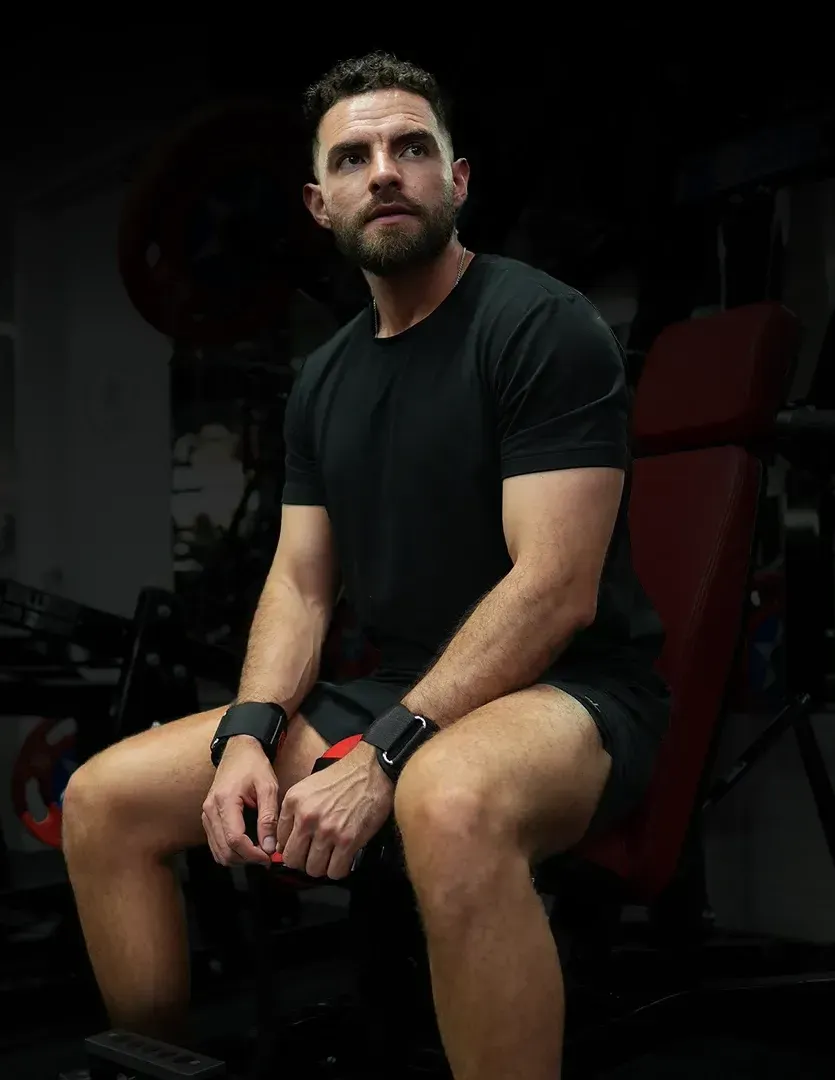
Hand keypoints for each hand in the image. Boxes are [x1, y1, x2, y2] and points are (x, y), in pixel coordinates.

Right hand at [202, 736, 277, 865]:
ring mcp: (206, 815)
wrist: (239, 751)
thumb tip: (269, 846)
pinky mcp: (208, 818)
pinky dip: (231, 851)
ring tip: (259, 852)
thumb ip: (268, 818)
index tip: (268, 857)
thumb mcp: (268, 788)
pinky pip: (216, 844)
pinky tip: (248, 846)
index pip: (235, 839)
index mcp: (225, 801)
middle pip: (224, 850)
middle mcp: (210, 810)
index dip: (252, 854)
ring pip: (218, 852)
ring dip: (239, 858)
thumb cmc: (254, 766)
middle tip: (266, 857)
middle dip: (246, 859)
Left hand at [278, 741, 392, 879]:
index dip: (291, 846)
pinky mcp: (348, 840)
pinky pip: (335, 871)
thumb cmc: (344, 777)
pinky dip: (339, 869)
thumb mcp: (309, 787)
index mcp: (294, 801)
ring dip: (323, 867)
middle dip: (303, 861)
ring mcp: (327, 830)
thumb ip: (294, 812)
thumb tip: (285, 842)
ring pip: (313, 869)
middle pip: (293, 860)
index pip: (279, 840)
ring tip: (331, 857)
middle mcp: (307, 816)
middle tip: (315, 856)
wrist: (372, 770)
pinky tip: (344, 858)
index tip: (301, 848)